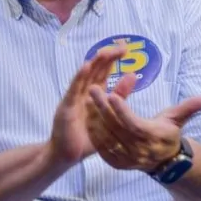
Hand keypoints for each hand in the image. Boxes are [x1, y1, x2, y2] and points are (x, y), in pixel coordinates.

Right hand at [48, 46, 126, 165]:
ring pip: (84, 77)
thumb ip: (120, 95)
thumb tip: (133, 74)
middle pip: (95, 70)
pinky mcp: (66, 108)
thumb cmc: (89, 135)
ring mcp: (74, 99)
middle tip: (120, 46)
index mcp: (94, 93)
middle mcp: (84, 92)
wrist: (67, 155)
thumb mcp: (109, 113)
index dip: (113, 58)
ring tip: (104, 51)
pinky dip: (79, 78)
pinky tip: (85, 67)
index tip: (125, 46)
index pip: (104, 70)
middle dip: (107, 57)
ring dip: (93, 63)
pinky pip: (73, 91)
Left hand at [86, 75, 200, 172]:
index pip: (134, 123)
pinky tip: (88, 118)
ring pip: (105, 137)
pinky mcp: (116, 163)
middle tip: (93, 90)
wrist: (165, 162)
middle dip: (103, 108)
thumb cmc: (169, 133)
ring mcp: (126, 158)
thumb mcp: (179, 118)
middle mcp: (139, 150)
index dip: (122, 110)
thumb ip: (192, 106)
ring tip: (88, 100)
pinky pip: (101, 147)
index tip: (111, 94)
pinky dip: (93, 133)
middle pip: (116, 128)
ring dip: (95, 119)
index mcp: (153, 136)